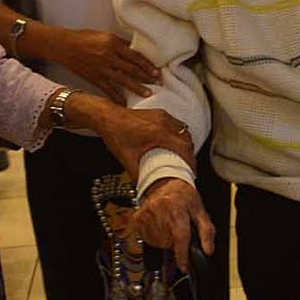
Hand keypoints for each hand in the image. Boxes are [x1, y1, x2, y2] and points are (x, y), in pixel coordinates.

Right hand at [49, 29, 159, 103]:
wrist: (65, 46)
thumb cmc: (85, 38)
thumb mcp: (105, 36)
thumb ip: (119, 44)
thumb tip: (134, 52)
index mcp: (113, 43)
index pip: (135, 56)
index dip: (147, 65)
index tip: (156, 71)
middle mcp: (108, 56)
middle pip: (132, 68)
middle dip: (146, 77)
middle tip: (158, 83)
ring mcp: (101, 68)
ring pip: (123, 80)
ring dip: (136, 87)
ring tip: (148, 93)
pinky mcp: (94, 77)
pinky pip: (108, 89)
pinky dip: (116, 96)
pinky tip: (124, 102)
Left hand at [67, 96, 195, 179]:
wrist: (107, 117)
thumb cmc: (116, 134)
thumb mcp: (127, 158)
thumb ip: (137, 174)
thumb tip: (145, 186)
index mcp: (158, 132)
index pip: (183, 147)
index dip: (190, 161)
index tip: (192, 171)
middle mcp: (163, 121)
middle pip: (187, 139)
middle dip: (190, 154)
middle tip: (188, 167)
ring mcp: (162, 115)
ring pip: (184, 130)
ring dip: (186, 143)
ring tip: (183, 157)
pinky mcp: (159, 113)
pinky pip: (176, 124)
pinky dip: (180, 134)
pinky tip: (174, 143)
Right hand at [132, 178, 215, 269]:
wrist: (165, 183)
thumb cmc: (184, 197)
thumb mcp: (200, 211)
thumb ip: (207, 232)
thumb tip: (208, 250)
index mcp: (177, 209)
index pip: (180, 237)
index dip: (182, 255)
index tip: (184, 267)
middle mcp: (159, 211)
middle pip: (168, 243)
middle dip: (175, 242)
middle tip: (178, 229)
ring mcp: (146, 215)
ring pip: (157, 243)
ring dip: (165, 240)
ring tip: (169, 225)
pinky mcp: (137, 219)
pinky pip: (147, 239)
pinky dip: (155, 237)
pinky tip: (159, 225)